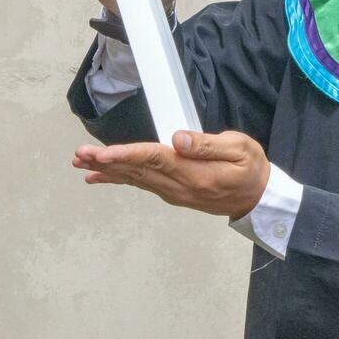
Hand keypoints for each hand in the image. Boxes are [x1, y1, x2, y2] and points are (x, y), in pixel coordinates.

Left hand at [71, 130, 270, 219]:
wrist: (258, 200)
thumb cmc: (252, 169)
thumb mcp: (240, 149)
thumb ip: (207, 144)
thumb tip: (177, 138)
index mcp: (193, 173)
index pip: (154, 160)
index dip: (126, 155)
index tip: (102, 154)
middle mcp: (178, 187)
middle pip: (137, 171)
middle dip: (106, 162)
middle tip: (80, 155)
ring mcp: (173, 192)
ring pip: (134, 179)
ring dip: (107, 170)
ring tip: (81, 162)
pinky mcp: (172, 193)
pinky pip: (140, 184)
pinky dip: (118, 179)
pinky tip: (99, 176)